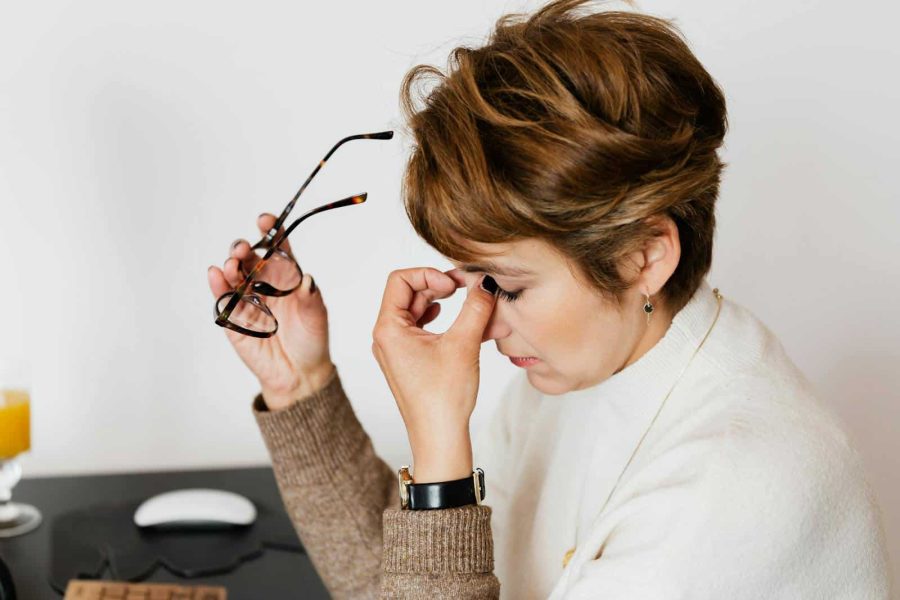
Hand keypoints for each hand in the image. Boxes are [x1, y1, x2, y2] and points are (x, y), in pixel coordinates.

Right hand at [207, 213, 334, 409]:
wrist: (300, 373)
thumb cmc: (311, 339)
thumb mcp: (317, 316)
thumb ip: (311, 297)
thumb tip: (307, 278)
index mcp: (286, 276)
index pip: (277, 248)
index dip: (271, 232)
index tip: (265, 220)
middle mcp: (264, 283)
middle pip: (250, 258)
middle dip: (244, 248)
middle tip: (244, 247)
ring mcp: (247, 299)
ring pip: (233, 275)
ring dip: (230, 265)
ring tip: (232, 263)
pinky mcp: (234, 318)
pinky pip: (223, 298)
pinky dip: (218, 285)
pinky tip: (215, 273)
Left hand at [371, 267, 497, 481]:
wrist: (439, 438)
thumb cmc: (442, 398)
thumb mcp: (463, 344)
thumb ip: (475, 307)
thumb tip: (486, 282)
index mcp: (388, 329)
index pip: (400, 279)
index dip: (429, 274)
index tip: (455, 285)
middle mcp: (386, 337)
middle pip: (409, 292)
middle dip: (440, 286)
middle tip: (467, 288)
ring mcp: (397, 349)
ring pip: (417, 310)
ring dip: (443, 303)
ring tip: (469, 304)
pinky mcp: (409, 360)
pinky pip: (422, 328)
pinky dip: (441, 320)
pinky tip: (459, 322)